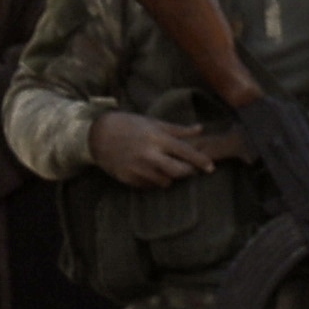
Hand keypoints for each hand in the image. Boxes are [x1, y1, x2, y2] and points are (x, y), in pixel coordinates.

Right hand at [83, 111, 224, 188]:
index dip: (200, 161)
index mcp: (157, 139)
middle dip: (187, 172)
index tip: (211, 167)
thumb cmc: (129, 125)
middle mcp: (149, 155)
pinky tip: (149, 170)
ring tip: (163, 166)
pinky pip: (149, 185)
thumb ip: (178, 130)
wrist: (98, 135)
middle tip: (189, 169)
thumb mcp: (153, 122)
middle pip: (178, 172)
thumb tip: (200, 129)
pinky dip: (153, 180)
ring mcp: (138, 169)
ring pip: (165, 182)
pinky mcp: (128, 179)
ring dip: (169, 177)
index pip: (185, 152)